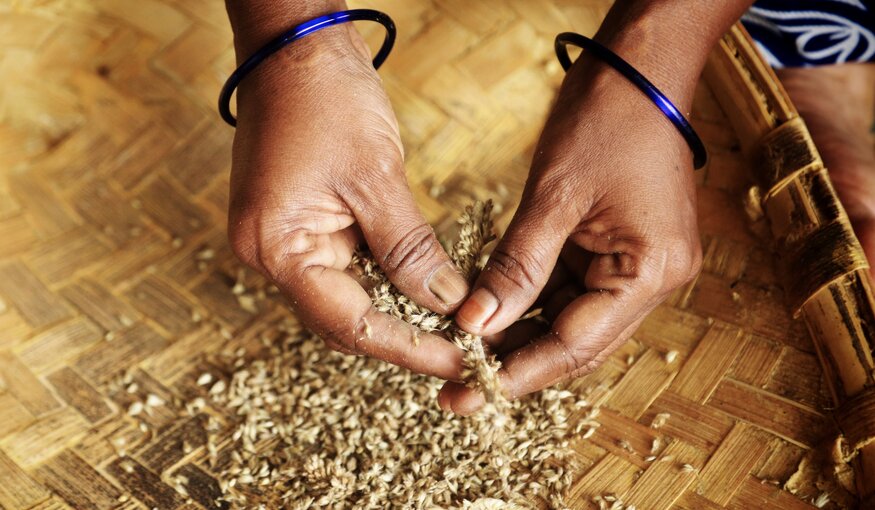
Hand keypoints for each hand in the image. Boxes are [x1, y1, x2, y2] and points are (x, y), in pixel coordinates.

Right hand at [226, 16, 467, 379]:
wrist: (295, 46)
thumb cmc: (324, 98)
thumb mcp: (375, 177)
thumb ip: (409, 250)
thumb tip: (447, 303)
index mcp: (277, 247)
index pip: (350, 323)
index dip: (410, 347)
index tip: (460, 359)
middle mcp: (272, 253)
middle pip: (345, 319)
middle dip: (407, 336)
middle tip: (465, 349)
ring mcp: (285, 238)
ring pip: (350, 297)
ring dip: (400, 310)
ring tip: (455, 327)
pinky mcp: (303, 222)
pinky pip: (350, 267)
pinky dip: (388, 280)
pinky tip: (427, 288)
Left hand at [439, 52, 702, 413]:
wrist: (641, 69)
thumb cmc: (606, 119)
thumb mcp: (554, 197)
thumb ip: (517, 267)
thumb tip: (476, 324)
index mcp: (651, 271)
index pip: (577, 343)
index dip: (521, 372)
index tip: (472, 393)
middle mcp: (655, 279)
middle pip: (578, 341)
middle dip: (518, 363)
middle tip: (460, 388)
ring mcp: (641, 265)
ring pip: (572, 319)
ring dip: (522, 335)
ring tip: (466, 354)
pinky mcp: (623, 249)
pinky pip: (572, 290)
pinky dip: (532, 302)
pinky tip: (492, 314)